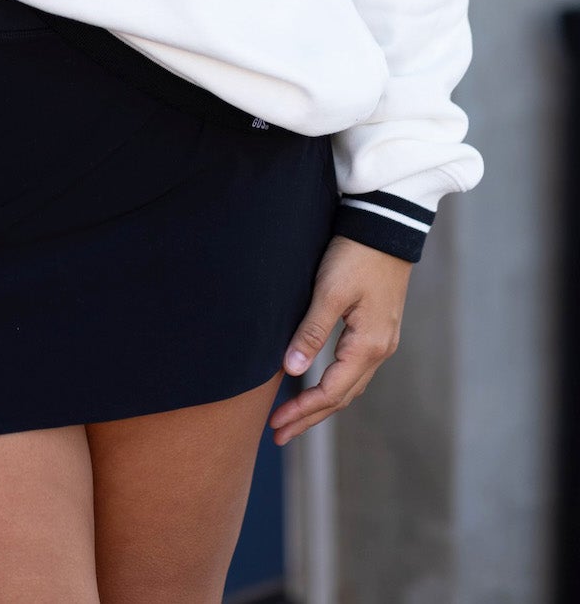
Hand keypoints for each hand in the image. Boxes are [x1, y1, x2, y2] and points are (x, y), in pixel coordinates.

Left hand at [268, 235, 413, 444]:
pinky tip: (317, 385)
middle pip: (342, 396)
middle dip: (310, 417)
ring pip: (349, 385)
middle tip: (279, 434)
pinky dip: (333, 384)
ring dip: (321, 404)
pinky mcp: (377, 329)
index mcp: (369, 346)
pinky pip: (353, 369)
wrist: (385, 227)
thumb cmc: (356, 254)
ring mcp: (381, 341)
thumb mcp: (330, 291)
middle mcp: (380, 350)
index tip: (275, 424)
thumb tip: (291, 371)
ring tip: (294, 418)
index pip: (332, 392)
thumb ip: (311, 331)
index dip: (303, 412)